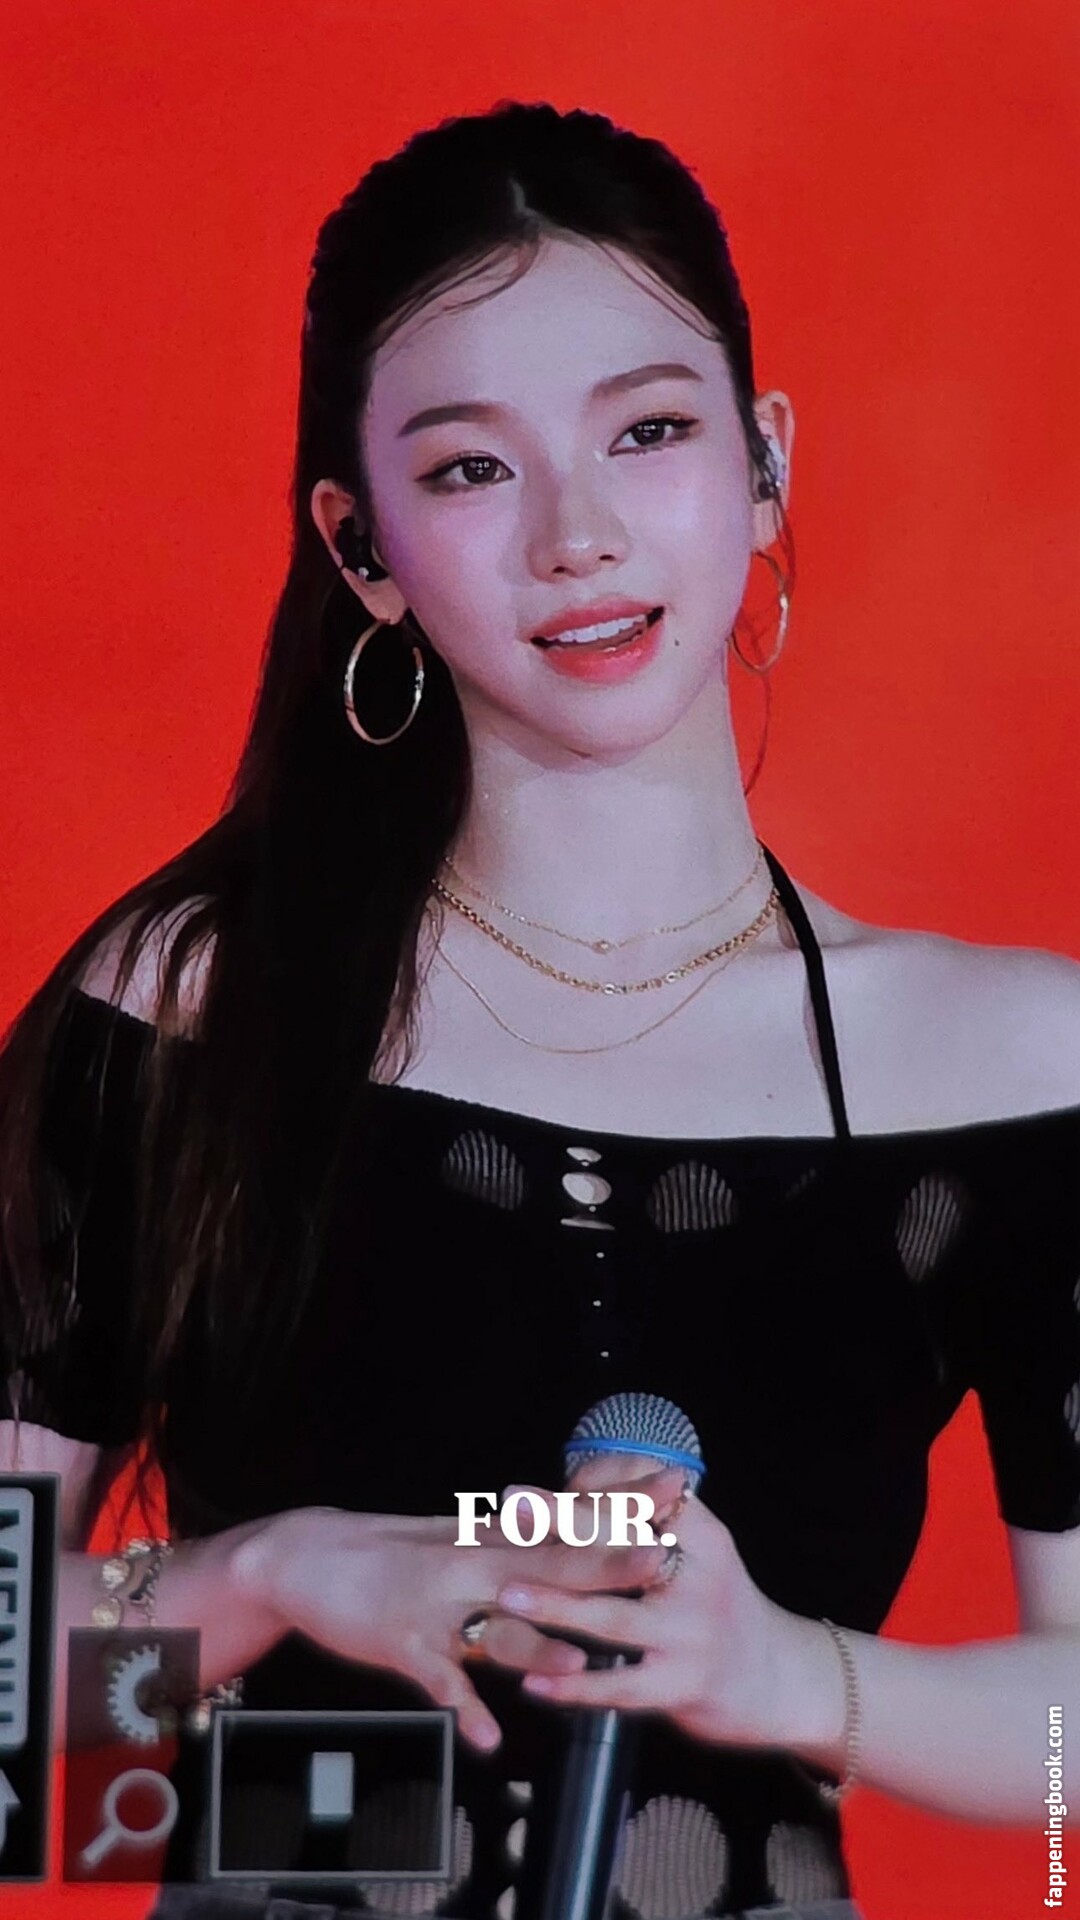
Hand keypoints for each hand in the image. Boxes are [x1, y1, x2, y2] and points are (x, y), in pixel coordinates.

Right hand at [229, 1503, 663, 1753]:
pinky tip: (488, 1739)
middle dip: (610, 1563)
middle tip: (665, 1559)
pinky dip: (464, 1708)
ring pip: (497, 1628)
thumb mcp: (459, 1538)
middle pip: (550, 1564)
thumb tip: (571, 1527)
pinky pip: (439, 1680)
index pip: (570, 1516)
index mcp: (491, 1537)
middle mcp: (472, 1565)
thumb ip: (516, 1539)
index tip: (678, 1486)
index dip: (625, 1502)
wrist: (309, 1558)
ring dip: (540, 1649)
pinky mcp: (401, 1643)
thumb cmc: (392, 1554)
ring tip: (584, 1669)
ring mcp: (437, 1605)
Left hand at [496, 1465, 828, 1753]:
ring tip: (507, 1595)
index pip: (647, 1489)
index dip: (596, 1481)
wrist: (780, 1679)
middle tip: (510, 1509)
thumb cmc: (717, 1605)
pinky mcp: (684, 1687)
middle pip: (625, 1543)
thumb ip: (649, 1523)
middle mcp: (701, 1577)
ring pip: (614, 1616)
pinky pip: (621, 1687)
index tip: (551, 1483)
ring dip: (555, 1605)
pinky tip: (533, 1682)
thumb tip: (572, 1487)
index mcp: (704, 1534)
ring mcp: (692, 1634)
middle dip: (562, 1524)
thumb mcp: (700, 1551)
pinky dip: (573, 1686)